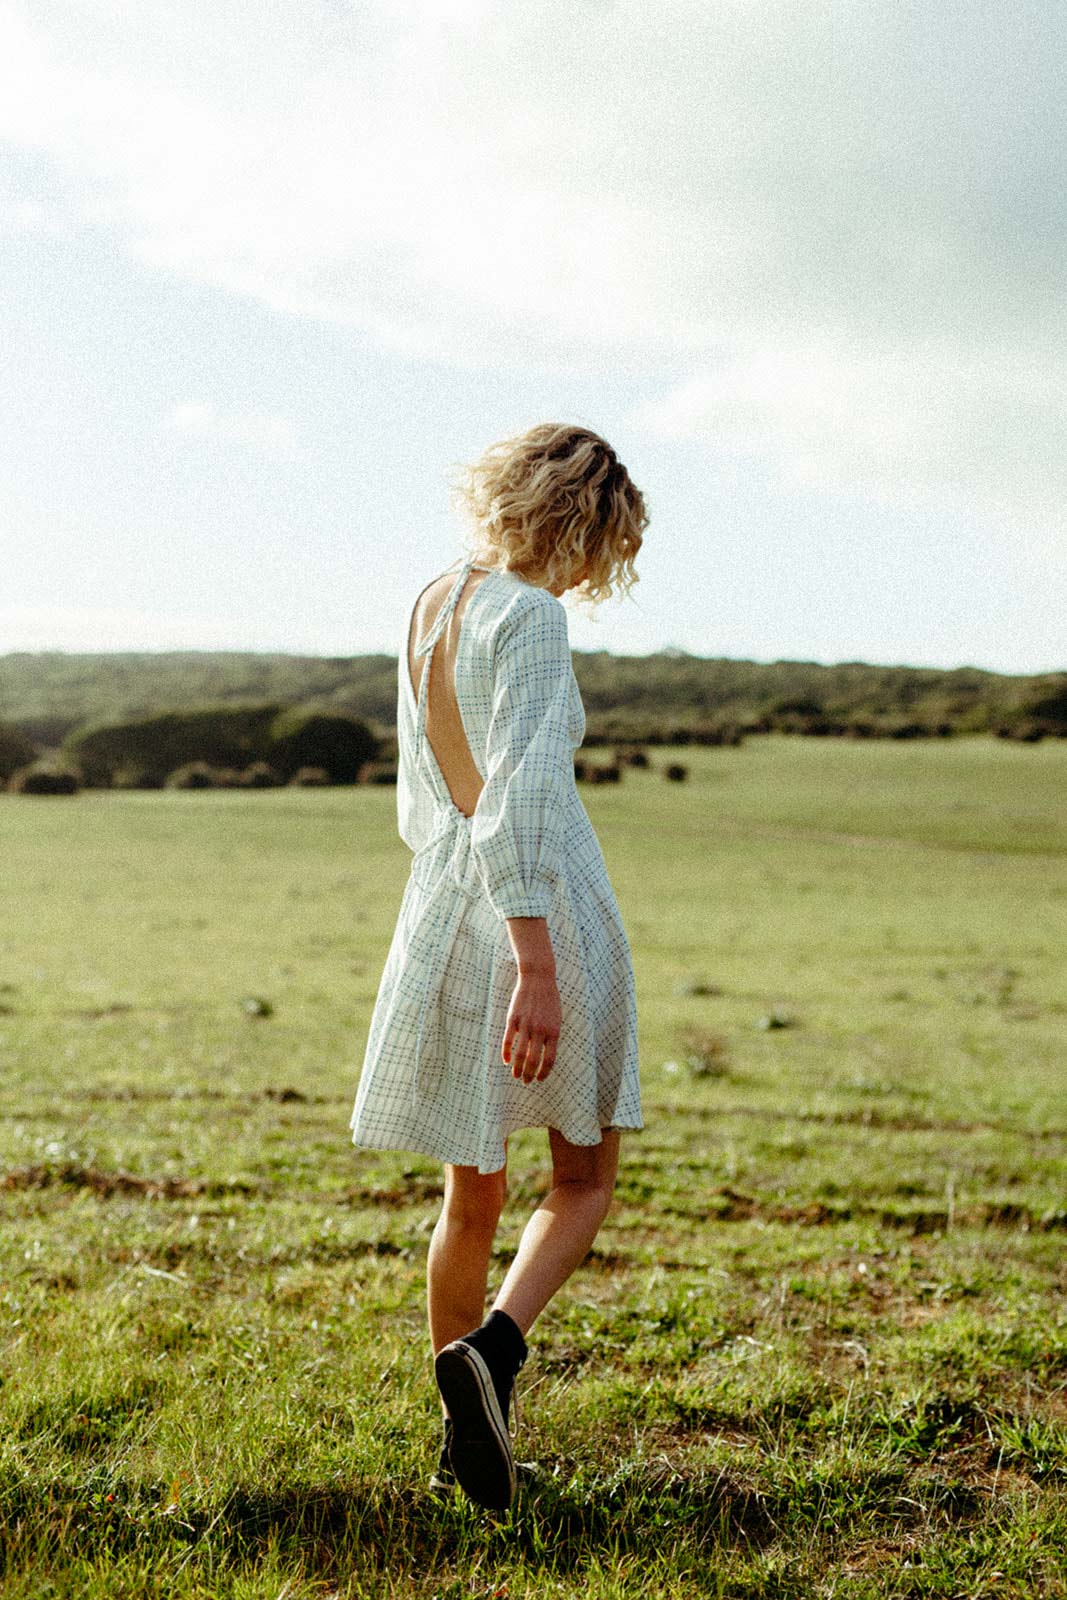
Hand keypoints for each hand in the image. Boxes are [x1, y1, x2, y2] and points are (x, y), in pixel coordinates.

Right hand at [502, 966, 560, 1083]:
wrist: (538, 978)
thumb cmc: (549, 1000)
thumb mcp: (555, 1019)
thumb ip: (551, 1037)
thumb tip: (545, 1057)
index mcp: (553, 1031)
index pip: (549, 1060)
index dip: (544, 1073)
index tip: (539, 1080)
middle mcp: (540, 1030)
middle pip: (534, 1060)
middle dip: (529, 1075)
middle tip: (526, 1081)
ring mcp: (526, 1024)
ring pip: (520, 1054)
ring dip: (517, 1069)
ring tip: (516, 1076)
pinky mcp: (513, 1019)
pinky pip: (508, 1041)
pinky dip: (506, 1054)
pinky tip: (506, 1061)